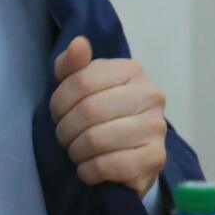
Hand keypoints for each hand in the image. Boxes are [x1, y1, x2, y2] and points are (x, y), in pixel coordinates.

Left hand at [50, 36, 167, 195]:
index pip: (81, 81)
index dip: (59, 102)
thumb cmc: (102, 115)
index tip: (57, 114)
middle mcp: (150, 95)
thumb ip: (73, 65)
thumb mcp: (82, 86)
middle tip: (65, 137)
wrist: (132, 154)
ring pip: (96, 140)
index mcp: (132, 70)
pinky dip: (88, 170)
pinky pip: (107, 165)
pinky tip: (89, 168)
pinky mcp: (155, 158)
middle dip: (66, 129)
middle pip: (89, 111)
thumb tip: (79, 44)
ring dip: (76, 151)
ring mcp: (156, 128)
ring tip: (77, 152)